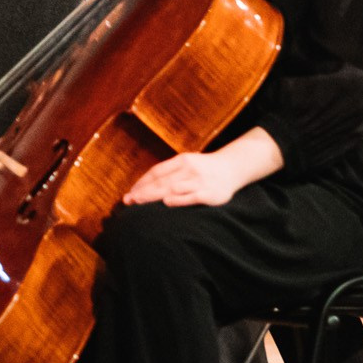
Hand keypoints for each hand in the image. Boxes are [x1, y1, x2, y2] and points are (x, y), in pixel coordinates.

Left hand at [124, 152, 249, 207]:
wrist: (235, 167)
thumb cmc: (206, 168)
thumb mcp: (189, 163)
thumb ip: (170, 172)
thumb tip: (144, 186)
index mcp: (184, 160)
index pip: (157, 171)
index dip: (142, 182)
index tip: (130, 193)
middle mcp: (191, 169)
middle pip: (162, 181)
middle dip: (143, 191)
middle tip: (128, 201)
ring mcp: (201, 181)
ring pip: (174, 188)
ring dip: (154, 195)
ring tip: (139, 202)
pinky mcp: (211, 193)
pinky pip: (191, 197)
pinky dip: (178, 199)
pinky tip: (166, 202)